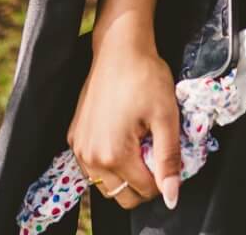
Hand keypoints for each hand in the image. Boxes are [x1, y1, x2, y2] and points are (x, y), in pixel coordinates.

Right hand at [68, 32, 182, 210]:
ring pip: (106, 184)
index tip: (169, 155)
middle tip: (155, 150)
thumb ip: (168, 160)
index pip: (144, 191)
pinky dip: (109, 162)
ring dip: (125, 173)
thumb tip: (172, 197)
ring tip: (140, 142)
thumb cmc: (145, 77)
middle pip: (122, 195)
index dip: (163, 179)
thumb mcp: (166, 117)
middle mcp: (89, 157)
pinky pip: (92, 166)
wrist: (119, 49)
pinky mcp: (74, 136)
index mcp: (113, 155)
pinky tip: (124, 137)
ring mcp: (78, 148)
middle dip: (143, 181)